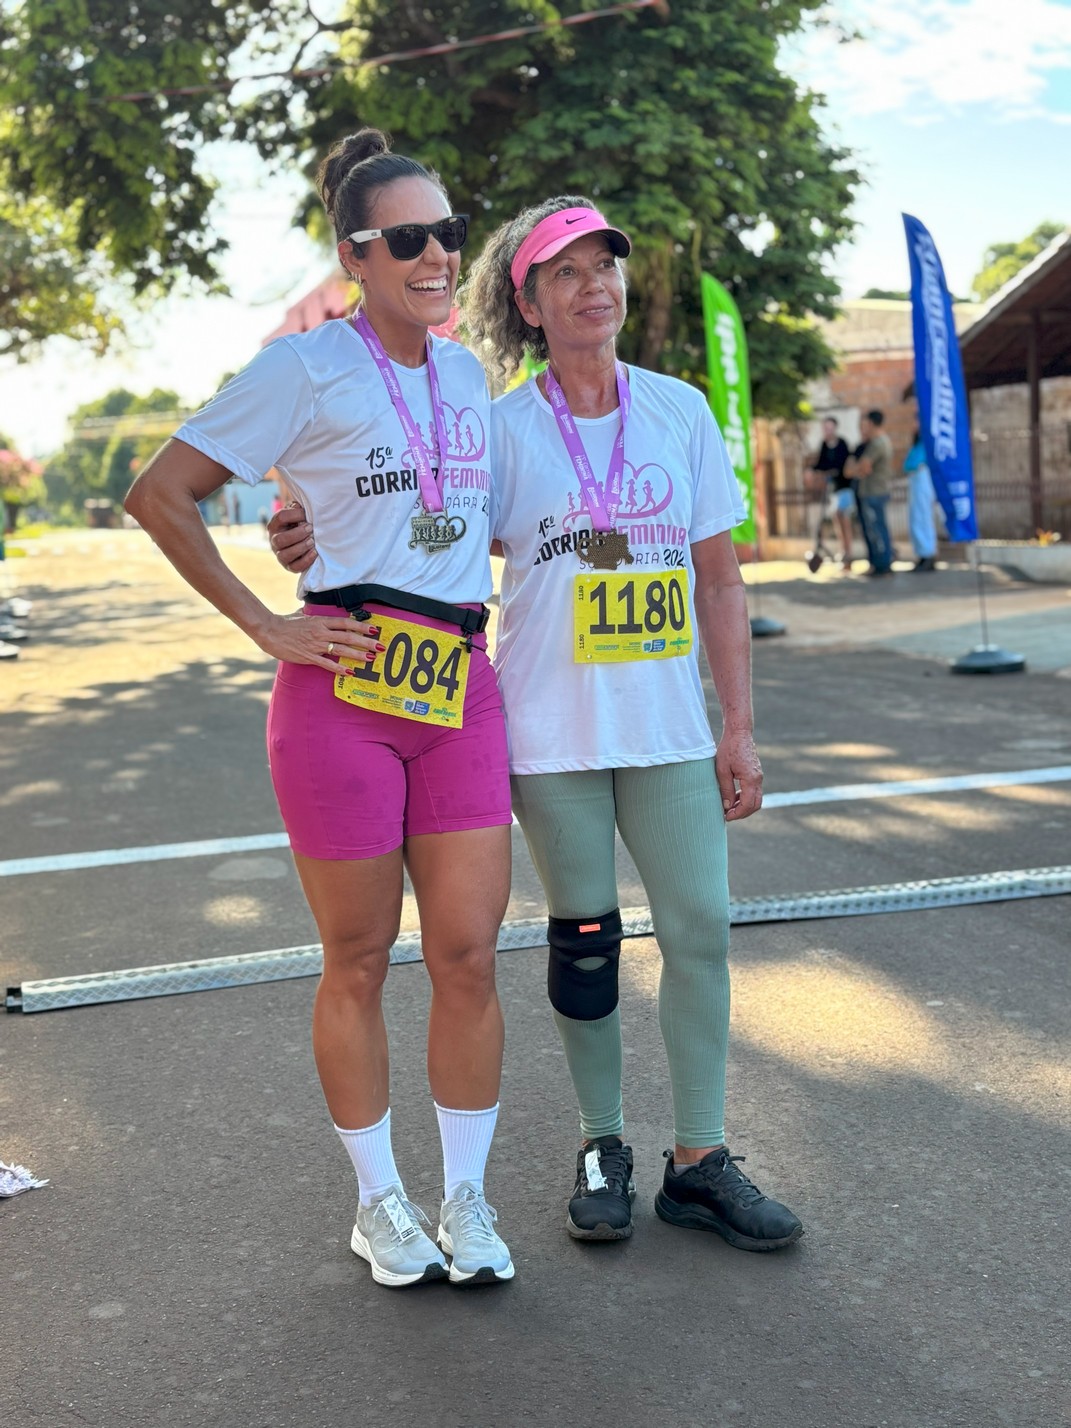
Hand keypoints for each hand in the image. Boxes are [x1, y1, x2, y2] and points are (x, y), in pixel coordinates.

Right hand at [252, 611, 382, 674]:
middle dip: (367, 642)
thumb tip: (314, 609)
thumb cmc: (285, 622)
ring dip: (358, 654)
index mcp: (321, 621)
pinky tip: (349, 672)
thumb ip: (312, 614)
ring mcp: (316, 645)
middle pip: (349, 636)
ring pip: (341, 649)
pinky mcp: (309, 656)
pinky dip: (339, 668)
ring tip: (371, 658)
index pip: (346, 622)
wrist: (270, 631)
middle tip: (380, 646)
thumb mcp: (302, 614)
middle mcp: (321, 632)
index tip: (374, 629)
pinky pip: (327, 663)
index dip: (361, 625)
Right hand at [268, 502, 315, 572]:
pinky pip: (295, 567)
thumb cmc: (300, 522)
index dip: (295, 515)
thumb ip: (298, 508)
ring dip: (300, 547)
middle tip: (311, 529)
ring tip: (312, 541)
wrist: (303, 539)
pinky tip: (315, 552)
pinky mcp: (289, 566)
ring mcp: (280, 554)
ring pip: (284, 555)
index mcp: (275, 524)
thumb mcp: (298, 512)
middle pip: (280, 539)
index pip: (281, 517)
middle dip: (297, 534)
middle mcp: (274, 540)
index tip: (306, 514)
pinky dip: (306, 560)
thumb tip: (300, 507)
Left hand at [715, 729, 762, 821]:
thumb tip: (727, 806)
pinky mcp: (756, 774)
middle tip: (728, 815)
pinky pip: (754, 791)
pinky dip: (745, 798)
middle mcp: (758, 779)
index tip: (726, 816)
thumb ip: (726, 789)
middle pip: (755, 805)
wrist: (739, 733)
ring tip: (729, 807)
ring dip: (744, 806)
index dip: (737, 814)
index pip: (747, 805)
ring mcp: (758, 777)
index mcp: (750, 779)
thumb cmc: (729, 749)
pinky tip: (733, 797)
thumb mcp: (722, 770)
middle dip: (742, 813)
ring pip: (756, 799)